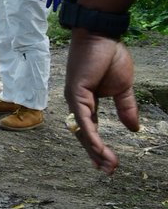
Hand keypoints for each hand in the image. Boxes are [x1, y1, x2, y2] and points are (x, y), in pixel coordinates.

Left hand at [41, 0, 64, 9]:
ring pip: (60, 0)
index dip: (48, 4)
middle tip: (54, 11)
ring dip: (58, 4)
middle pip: (56, 2)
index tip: (47, 7)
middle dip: (55, 7)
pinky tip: (60, 1)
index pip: (50, 1)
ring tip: (57, 6)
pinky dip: (61, 0)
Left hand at [64, 30, 138, 173]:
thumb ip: (126, 109)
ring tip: (107, 165)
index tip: (108, 164)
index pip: (90, 131)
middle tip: (108, 171)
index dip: (98, 148)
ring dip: (95, 150)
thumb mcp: (123, 89)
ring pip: (82, 131)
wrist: (103, 36)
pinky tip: (98, 149)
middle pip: (84, 135)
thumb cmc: (109, 58)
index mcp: (86, 103)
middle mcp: (76, 104)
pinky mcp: (76, 93)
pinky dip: (90, 135)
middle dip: (96, 155)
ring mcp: (74, 99)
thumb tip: (134, 129)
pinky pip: (83, 119)